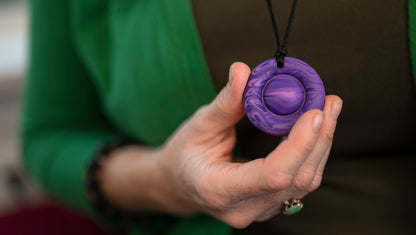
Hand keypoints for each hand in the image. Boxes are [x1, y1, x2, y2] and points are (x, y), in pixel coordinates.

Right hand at [157, 62, 342, 227]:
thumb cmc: (184, 155)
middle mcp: (244, 209)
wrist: (179, 183)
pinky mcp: (270, 204)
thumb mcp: (198, 126)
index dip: (299, 144)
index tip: (315, 112)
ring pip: (305, 182)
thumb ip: (224, 103)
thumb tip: (242, 70)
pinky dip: (312, 153)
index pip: (272, 175)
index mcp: (219, 190)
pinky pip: (301, 181)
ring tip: (328, 109)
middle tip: (329, 102)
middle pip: (297, 179)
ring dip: (321, 144)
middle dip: (319, 139)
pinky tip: (317, 129)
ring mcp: (260, 211)